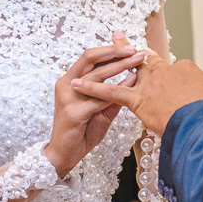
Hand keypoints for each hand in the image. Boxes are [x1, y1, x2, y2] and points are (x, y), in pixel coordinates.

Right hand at [46, 38, 146, 177]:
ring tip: (137, 61)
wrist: (65, 154)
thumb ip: (113, 94)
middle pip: (91, 58)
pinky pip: (98, 99)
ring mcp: (67, 98)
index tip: (131, 46)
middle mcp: (66, 84)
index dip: (111, 50)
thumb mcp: (101, 109)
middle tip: (136, 49)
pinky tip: (130, 86)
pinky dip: (116, 91)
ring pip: (96, 76)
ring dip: (119, 66)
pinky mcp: (73, 113)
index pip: (90, 57)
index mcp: (70, 80)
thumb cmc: (82, 131)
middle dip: (115, 51)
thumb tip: (132, 78)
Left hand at [72, 52, 202, 136]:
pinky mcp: (138, 99)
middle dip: (132, 51)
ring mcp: (151, 84)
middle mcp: (166, 71)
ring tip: (99, 51)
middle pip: (147, 60)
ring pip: (128, 70)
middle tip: (121, 38)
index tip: (161, 68)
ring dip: (112, 61)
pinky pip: (112, 92)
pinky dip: (94, 88)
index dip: (167, 72)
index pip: (173, 69)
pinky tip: (78, 85)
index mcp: (186, 70)